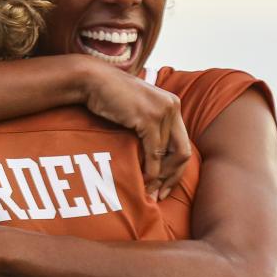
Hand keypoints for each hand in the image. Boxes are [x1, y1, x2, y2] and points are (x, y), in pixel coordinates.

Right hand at [80, 61, 191, 199]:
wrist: (93, 81)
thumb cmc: (110, 98)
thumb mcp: (137, 112)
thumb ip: (151, 128)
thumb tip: (156, 157)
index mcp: (173, 105)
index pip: (183, 144)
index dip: (176, 170)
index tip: (163, 187)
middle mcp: (173, 107)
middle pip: (184, 152)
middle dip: (172, 177)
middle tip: (159, 196)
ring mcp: (162, 112)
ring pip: (169, 156)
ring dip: (159, 178)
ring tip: (148, 192)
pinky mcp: (149, 118)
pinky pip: (155, 153)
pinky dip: (151, 171)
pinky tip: (143, 181)